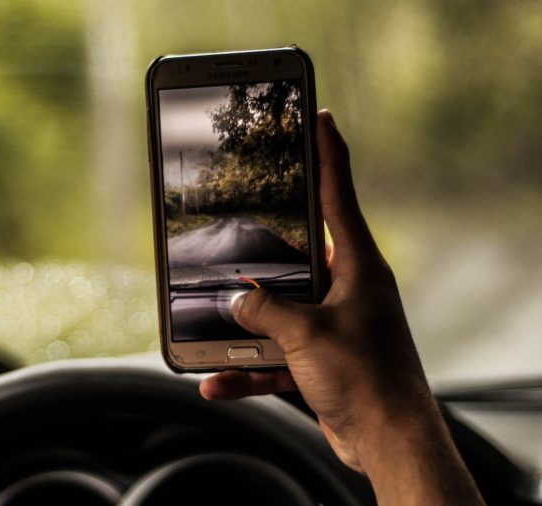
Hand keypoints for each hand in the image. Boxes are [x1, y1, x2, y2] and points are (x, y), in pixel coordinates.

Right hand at [200, 110, 482, 503]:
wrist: (389, 442)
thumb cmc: (367, 379)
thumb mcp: (308, 335)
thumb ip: (265, 311)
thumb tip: (235, 301)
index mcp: (357, 266)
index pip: (338, 195)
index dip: (327, 153)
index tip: (318, 117)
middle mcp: (347, 289)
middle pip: (297, 253)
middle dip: (261, 250)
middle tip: (231, 229)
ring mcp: (333, 324)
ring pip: (279, 309)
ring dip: (245, 325)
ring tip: (210, 325)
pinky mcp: (321, 358)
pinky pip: (275, 354)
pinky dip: (247, 368)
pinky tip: (217, 381)